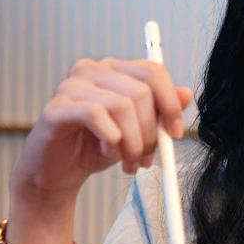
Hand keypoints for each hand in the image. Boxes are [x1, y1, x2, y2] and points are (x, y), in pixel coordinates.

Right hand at [0, 58, 190, 243]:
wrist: (57, 174)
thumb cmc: (97, 147)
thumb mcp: (138, 130)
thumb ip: (161, 112)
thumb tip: (187, 94)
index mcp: (115, 70)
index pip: (153, 71)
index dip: (170, 103)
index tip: (176, 133)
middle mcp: (92, 70)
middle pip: (141, 91)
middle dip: (151, 131)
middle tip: (148, 158)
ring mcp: (71, 86)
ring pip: (122, 106)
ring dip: (133, 143)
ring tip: (129, 163)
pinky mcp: (56, 107)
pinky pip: (96, 116)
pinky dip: (111, 140)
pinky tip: (109, 153)